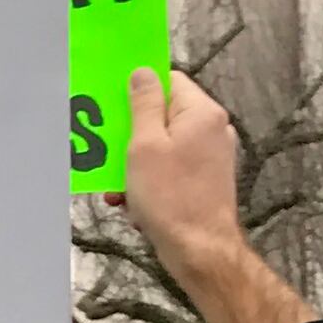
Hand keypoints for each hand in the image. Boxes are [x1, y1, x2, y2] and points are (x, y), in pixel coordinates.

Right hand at [121, 68, 309, 322]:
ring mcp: (211, 156)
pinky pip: (171, 167)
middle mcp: (212, 129)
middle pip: (163, 114)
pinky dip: (149, 180)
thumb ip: (143, 104)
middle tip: (110, 153)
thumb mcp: (144, 145)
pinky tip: (134, 201)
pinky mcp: (205, 179)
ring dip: (135, 163)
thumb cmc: (171, 197)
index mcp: (202, 113)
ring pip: (163, 144)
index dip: (139, 91)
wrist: (200, 250)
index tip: (114, 108)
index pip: (168, 80)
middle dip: (131, 134)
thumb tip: (142, 72)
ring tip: (119, 187)